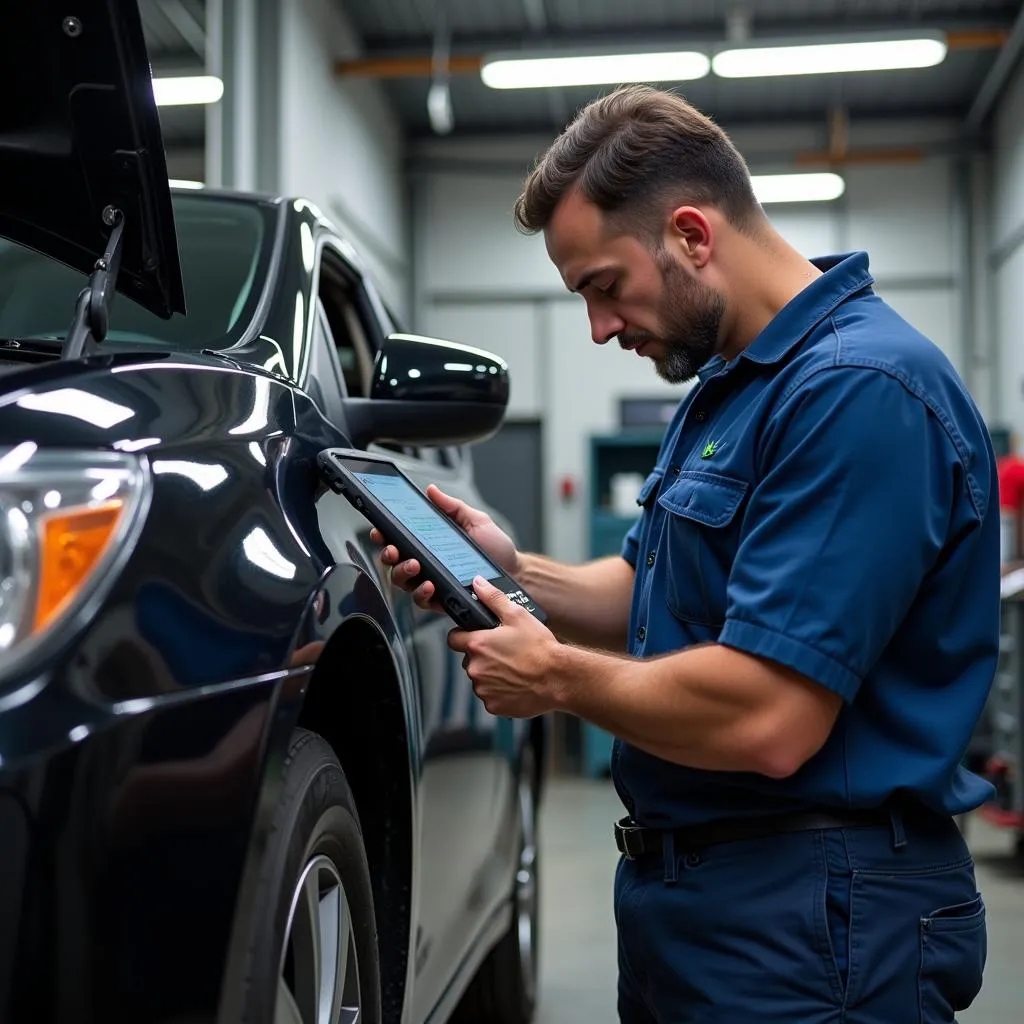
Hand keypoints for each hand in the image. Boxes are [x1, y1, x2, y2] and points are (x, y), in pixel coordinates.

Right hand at [372, 485, 520, 612]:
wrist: (515, 571)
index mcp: (429, 543)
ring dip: (402, 572)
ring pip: (403, 582)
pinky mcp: (441, 600)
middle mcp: (426, 563)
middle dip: (388, 555)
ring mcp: (431, 582)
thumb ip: (452, 506)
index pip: (399, 538)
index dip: (384, 534)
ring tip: (415, 564)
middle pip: (393, 562)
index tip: (381, 529)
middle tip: (394, 549)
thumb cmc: (495, 547)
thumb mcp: (475, 520)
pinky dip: (421, 593)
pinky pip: (422, 600)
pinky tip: (429, 584)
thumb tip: (432, 490)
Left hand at [447, 577, 560, 717]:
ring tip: (514, 668)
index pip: (453, 639)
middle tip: (505, 652)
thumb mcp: (517, 615)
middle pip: (469, 659)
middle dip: (483, 656)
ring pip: (480, 679)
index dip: (464, 636)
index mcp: (477, 644)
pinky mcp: (493, 706)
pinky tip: (517, 683)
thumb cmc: (540, 648)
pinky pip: (491, 696)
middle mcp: (476, 668)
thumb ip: (493, 598)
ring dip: (491, 674)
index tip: (476, 637)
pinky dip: (500, 691)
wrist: (558, 678)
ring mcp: (483, 689)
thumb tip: (478, 584)